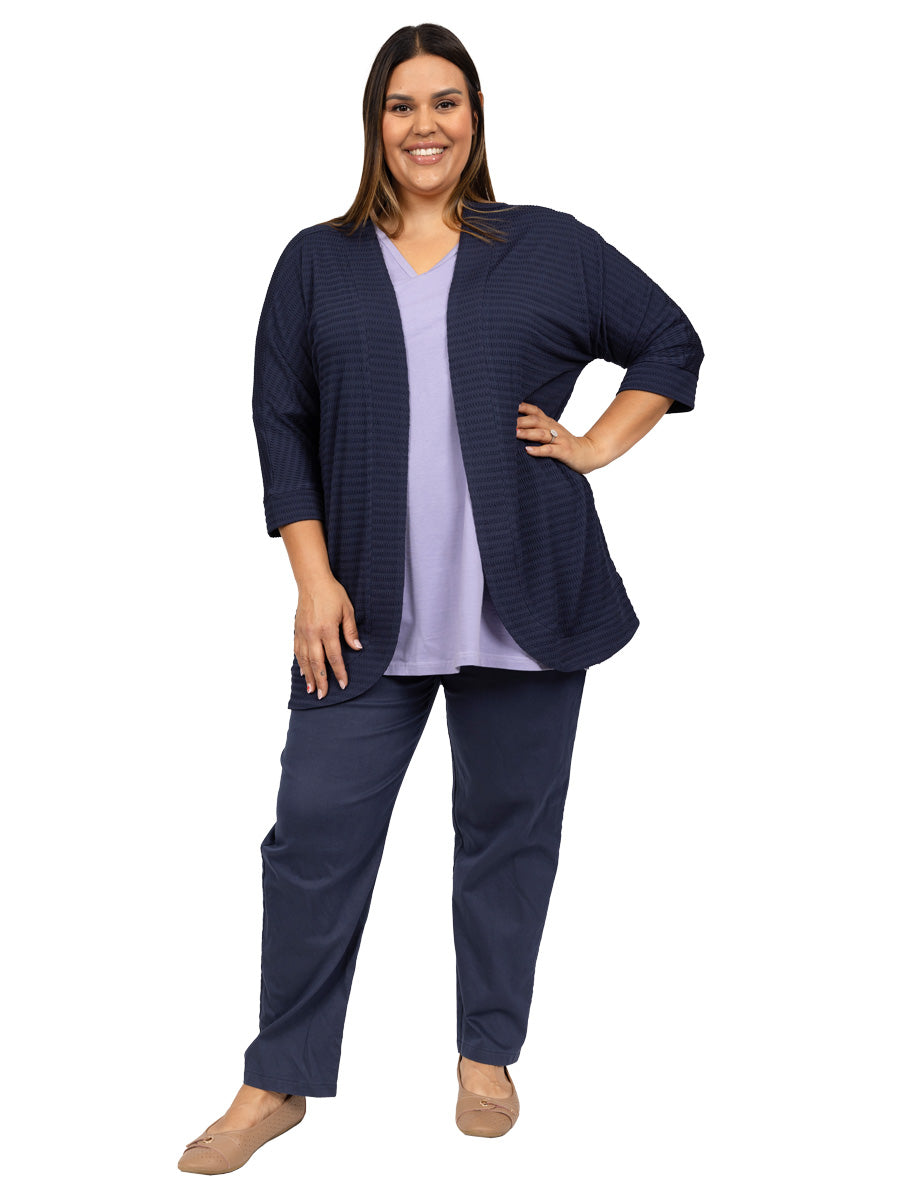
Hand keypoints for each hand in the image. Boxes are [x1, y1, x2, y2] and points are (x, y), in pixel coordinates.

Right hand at [293, 575, 362, 698]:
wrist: (312, 581)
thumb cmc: (332, 593)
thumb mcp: (347, 610)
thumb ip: (351, 631)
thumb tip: (357, 648)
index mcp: (327, 629)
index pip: (334, 657)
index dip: (339, 672)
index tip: (343, 684)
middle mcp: (312, 634)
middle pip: (317, 663)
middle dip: (321, 681)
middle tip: (323, 695)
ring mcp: (302, 633)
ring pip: (304, 660)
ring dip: (308, 676)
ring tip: (311, 690)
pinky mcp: (297, 630)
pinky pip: (297, 651)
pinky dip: (300, 663)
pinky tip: (303, 672)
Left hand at [515, 402, 598, 474]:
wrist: (589, 453)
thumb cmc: (566, 445)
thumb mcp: (553, 433)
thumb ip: (539, 428)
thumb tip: (517, 428)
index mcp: (550, 423)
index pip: (535, 411)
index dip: (522, 408)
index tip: (507, 406)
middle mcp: (554, 428)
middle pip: (535, 420)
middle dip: (519, 421)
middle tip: (504, 423)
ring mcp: (560, 439)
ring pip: (541, 433)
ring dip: (527, 433)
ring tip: (514, 433)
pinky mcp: (564, 451)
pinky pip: (550, 450)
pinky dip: (539, 450)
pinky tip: (528, 450)